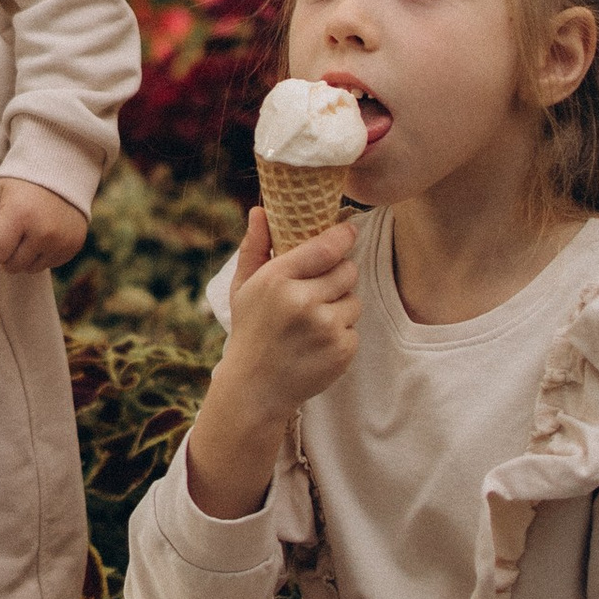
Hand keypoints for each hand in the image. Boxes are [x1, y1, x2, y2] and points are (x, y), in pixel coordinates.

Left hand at [0, 176, 86, 273]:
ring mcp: (61, 241)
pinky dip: (41, 255)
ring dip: (23, 256)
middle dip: (6, 252)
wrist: (60, 172)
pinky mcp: (73, 246)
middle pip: (11, 266)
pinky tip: (43, 234)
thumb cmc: (19, 184)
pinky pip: (47, 265)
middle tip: (12, 228)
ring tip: (28, 230)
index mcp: (20, 215)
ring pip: (29, 269)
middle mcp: (44, 232)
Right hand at [183, 207, 357, 519]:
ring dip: (340, 305)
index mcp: (277, 279)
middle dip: (339, 275)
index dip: (343, 236)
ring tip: (313, 320)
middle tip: (319, 289)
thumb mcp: (244, 287)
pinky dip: (341, 333)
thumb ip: (254, 247)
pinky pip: (354, 328)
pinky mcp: (341, 351)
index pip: (326, 247)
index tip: (349, 230)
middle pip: (347, 271)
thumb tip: (260, 209)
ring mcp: (324, 328)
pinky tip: (317, 343)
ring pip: (354, 300)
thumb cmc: (250, 331)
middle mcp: (302, 302)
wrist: (255, 389)